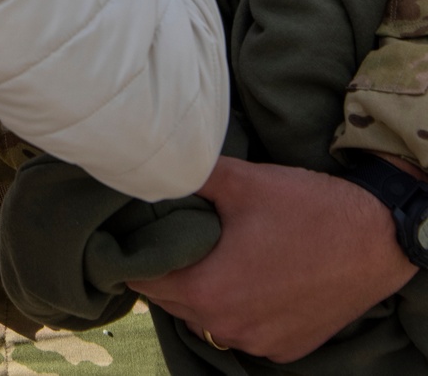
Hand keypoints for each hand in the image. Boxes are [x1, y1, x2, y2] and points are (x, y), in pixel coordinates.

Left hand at [129, 156, 416, 361]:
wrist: (375, 238)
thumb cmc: (305, 208)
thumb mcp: (240, 181)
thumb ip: (189, 175)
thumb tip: (152, 163)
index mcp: (207, 290)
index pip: (144, 280)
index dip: (135, 253)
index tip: (136, 231)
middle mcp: (228, 327)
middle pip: (174, 302)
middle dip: (168, 270)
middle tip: (171, 235)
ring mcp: (259, 342)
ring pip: (207, 319)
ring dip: (201, 291)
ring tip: (206, 252)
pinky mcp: (286, 347)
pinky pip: (243, 330)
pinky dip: (236, 307)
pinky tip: (245, 274)